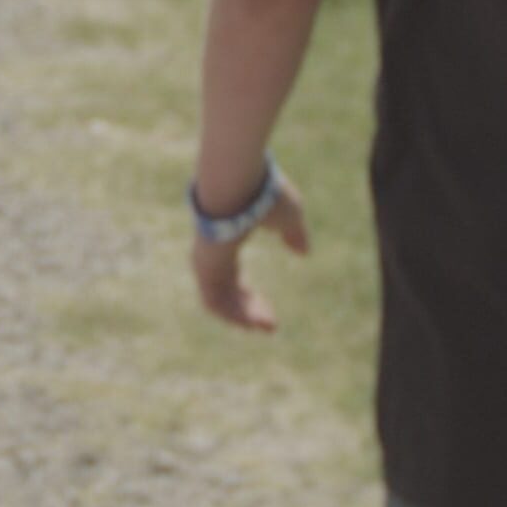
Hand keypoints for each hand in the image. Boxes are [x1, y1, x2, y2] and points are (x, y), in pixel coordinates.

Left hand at [191, 174, 310, 333]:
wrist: (239, 181)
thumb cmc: (264, 193)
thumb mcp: (288, 216)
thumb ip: (294, 234)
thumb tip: (303, 251)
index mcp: (227, 239)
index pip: (232, 276)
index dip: (249, 296)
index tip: (270, 311)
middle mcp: (212, 252)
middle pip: (227, 291)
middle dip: (249, 310)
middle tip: (272, 325)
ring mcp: (205, 258)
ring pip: (219, 300)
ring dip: (243, 317)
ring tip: (269, 326)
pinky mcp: (204, 265)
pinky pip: (213, 301)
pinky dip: (233, 315)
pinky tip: (254, 322)